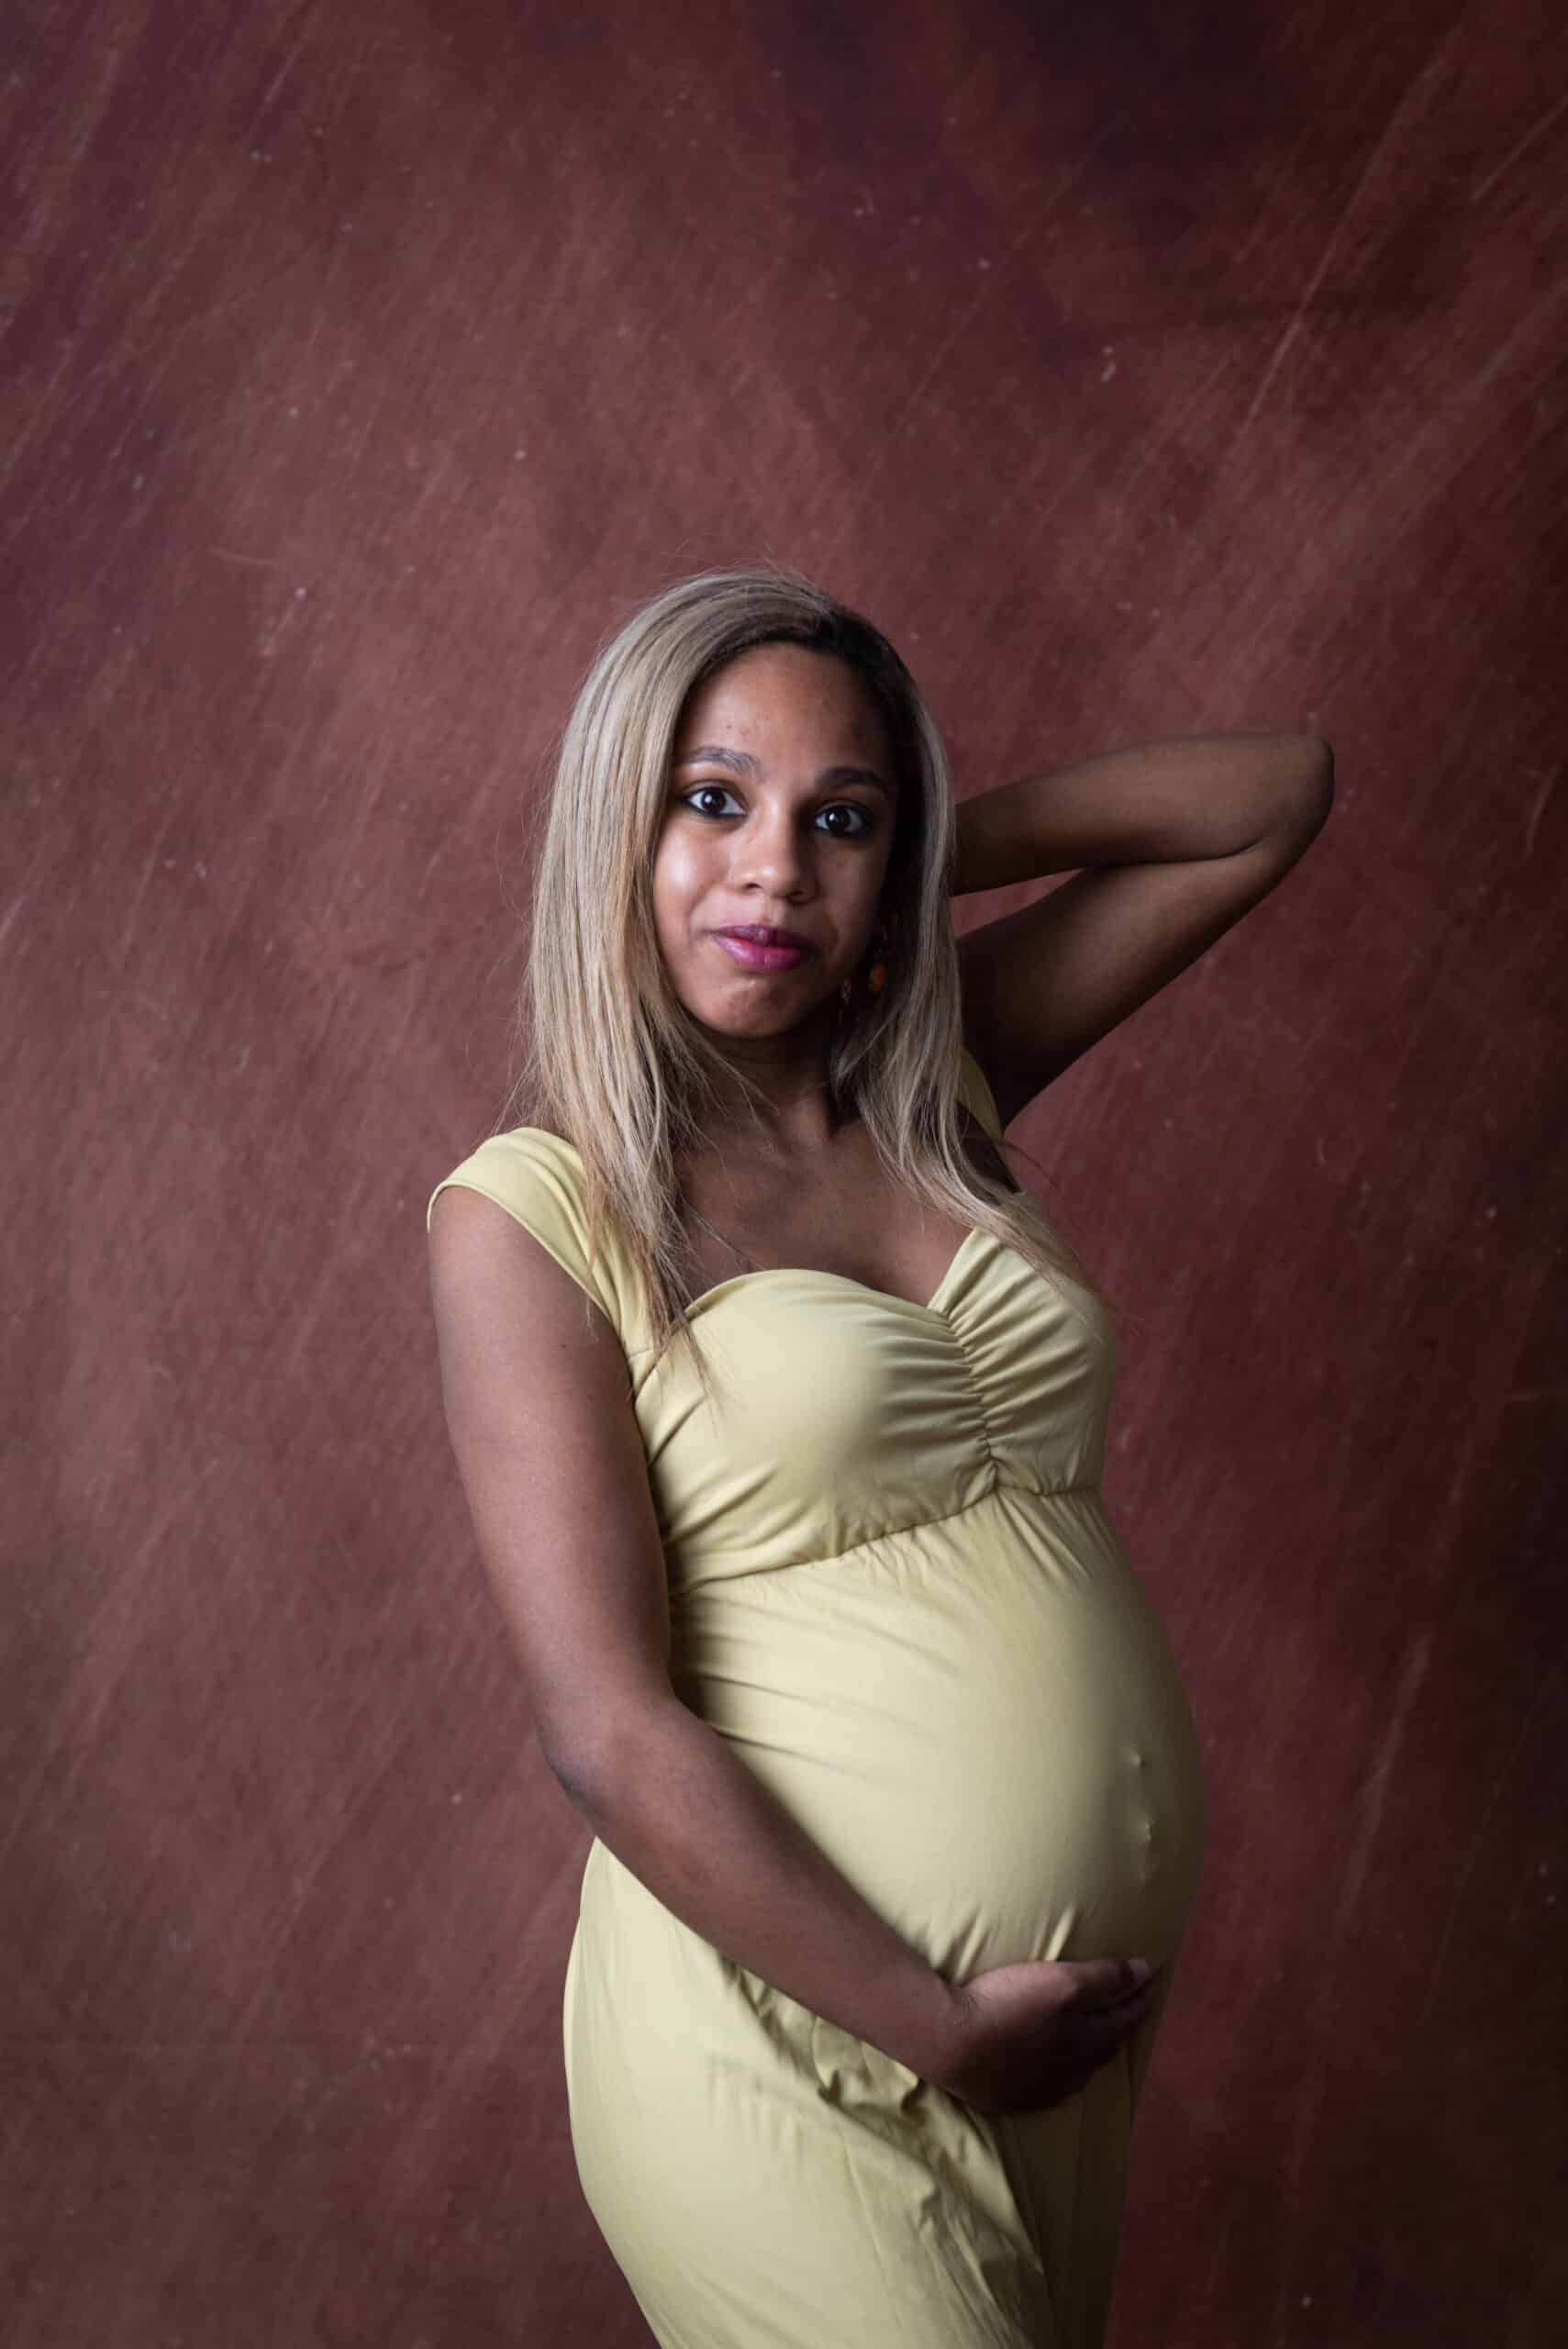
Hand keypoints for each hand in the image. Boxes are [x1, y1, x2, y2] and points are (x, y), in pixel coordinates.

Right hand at [932, 1956, 1158, 2116]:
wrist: (950, 2043)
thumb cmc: (1007, 2005)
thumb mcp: (1062, 1982)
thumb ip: (1106, 1979)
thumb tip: (1146, 1971)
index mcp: (1088, 2043)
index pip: (1125, 2018)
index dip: (1139, 1997)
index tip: (1151, 1980)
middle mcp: (1072, 2072)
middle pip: (1105, 2046)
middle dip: (1120, 2024)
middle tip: (1129, 2006)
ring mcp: (1042, 2089)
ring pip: (1079, 2070)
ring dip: (1092, 2051)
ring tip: (1095, 2035)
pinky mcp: (1012, 2098)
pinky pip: (1050, 2086)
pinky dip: (1061, 2072)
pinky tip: (1053, 2067)